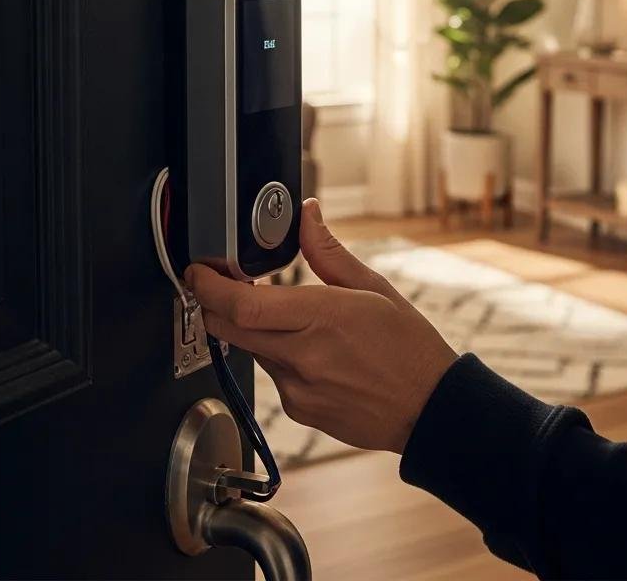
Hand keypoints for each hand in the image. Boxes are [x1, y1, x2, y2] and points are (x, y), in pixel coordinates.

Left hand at [185, 198, 458, 455]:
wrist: (427, 408)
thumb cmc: (409, 347)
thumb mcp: (375, 287)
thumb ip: (328, 251)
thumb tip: (307, 215)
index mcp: (324, 317)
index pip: (243, 304)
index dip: (209, 287)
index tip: (199, 271)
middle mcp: (304, 356)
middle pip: (230, 328)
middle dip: (215, 304)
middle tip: (219, 283)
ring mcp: (298, 388)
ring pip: (251, 350)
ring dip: (253, 329)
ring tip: (293, 319)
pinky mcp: (298, 411)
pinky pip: (272, 375)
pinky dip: (278, 356)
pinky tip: (312, 352)